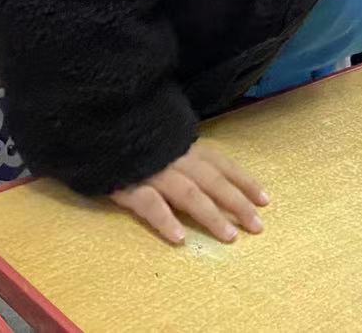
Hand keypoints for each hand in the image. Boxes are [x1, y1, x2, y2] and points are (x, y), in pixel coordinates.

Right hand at [110, 141, 269, 245]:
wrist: (95, 124)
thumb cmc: (131, 135)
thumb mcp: (163, 137)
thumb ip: (183, 152)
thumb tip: (210, 172)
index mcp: (185, 145)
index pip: (222, 164)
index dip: (244, 181)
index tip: (265, 199)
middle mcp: (175, 157)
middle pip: (212, 181)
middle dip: (237, 203)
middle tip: (257, 226)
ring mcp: (153, 171)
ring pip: (188, 194)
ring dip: (211, 215)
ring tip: (229, 237)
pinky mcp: (127, 184)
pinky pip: (150, 204)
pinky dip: (166, 220)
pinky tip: (179, 238)